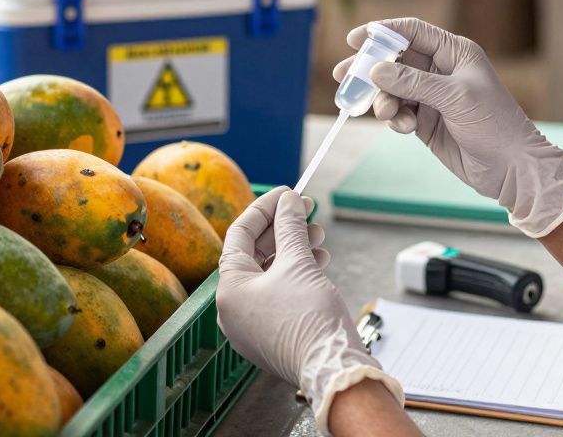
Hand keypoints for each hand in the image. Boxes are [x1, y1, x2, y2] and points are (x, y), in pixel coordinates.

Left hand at [217, 188, 402, 433]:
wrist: (333, 368)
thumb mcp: (299, 263)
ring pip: (269, 275)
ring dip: (294, 250)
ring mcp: (251, 325)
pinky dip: (295, 275)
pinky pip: (277, 294)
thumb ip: (290, 227)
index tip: (288, 194)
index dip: (265, 208)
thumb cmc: (310, 319)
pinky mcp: (270, 335)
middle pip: (254, 254)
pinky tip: (319, 261)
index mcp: (229, 289)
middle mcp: (233, 309)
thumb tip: (289, 202)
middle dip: (284, 230)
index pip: (240, 234)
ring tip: (319, 237)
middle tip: (307, 211)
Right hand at [333, 18, 562, 236]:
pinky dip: (395, 118)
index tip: (355, 40)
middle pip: (394, 60)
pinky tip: (405, 128)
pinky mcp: (425, 121)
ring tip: (387, 114)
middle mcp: (441, 71)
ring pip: (392, 89)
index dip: (382, 33)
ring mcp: (432, 97)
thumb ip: (413, 82)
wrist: (512, 168)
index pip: (412, 32)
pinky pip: (398, 112)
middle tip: (344, 76)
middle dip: (370, 69)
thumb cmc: (495, 125)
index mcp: (454, 53)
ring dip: (383, 100)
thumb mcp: (454, 97)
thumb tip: (376, 70)